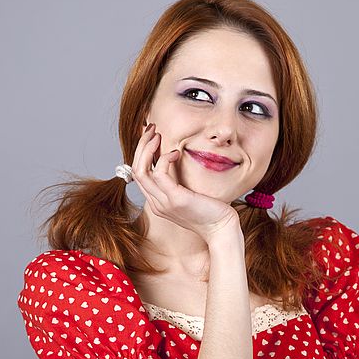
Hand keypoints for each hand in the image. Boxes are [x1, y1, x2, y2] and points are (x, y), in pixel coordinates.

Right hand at [131, 123, 239, 243]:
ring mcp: (164, 203)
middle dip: (141, 145)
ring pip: (141, 170)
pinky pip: (159, 174)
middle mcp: (156, 203)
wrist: (222, 229)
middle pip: (136, 170)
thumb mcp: (190, 193)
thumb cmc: (211, 210)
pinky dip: (164, 158)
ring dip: (147, 148)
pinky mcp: (175, 200)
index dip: (141, 152)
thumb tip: (176, 158)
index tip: (150, 135)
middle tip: (150, 128)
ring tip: (157, 134)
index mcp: (158, 201)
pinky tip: (176, 152)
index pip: (140, 174)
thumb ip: (179, 180)